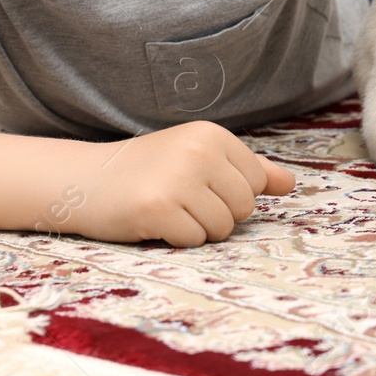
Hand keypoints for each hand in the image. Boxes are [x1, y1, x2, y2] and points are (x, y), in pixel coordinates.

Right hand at [80, 121, 294, 246]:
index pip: (257, 183)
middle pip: (244, 208)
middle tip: (181, 200)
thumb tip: (290, 184)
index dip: (231, 194)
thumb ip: (247, 168)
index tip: (199, 185)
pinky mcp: (157, 208)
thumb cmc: (148, 170)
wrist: (85, 180)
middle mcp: (198, 151)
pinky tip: (153, 221)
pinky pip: (194, 241)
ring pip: (222, 228)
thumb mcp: (199, 158)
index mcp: (212, 135)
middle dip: (217, 215)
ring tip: (168, 209)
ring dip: (197, 229)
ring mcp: (178, 179)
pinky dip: (176, 239)